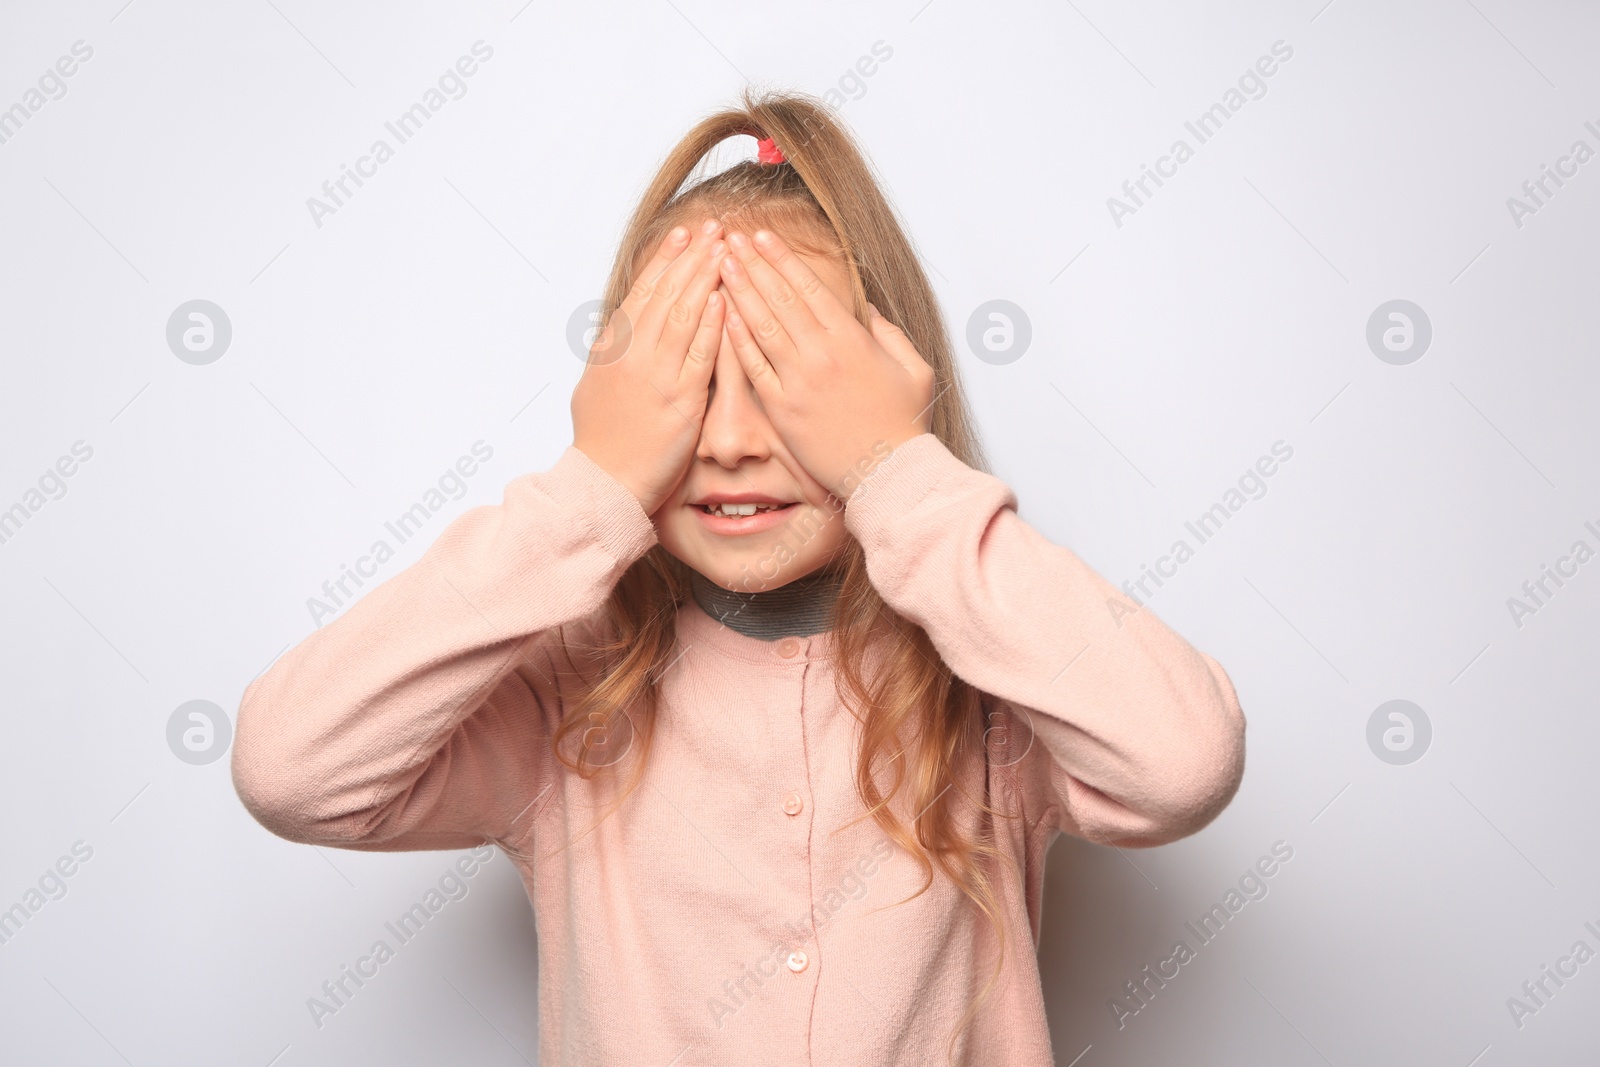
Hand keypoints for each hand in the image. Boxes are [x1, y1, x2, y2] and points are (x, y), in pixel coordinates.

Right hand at [571, 219, 726, 514]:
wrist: (605, 482)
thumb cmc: (603, 440)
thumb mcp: (596, 385)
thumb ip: (613, 354)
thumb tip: (623, 329)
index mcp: (611, 348)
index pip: (643, 292)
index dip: (665, 260)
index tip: (684, 234)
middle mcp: (632, 355)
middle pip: (666, 294)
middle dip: (693, 258)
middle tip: (715, 229)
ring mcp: (655, 376)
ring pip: (683, 316)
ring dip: (706, 279)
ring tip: (726, 251)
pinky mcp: (680, 401)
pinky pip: (699, 355)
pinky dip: (711, 325)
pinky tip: (725, 300)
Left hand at [716, 228, 934, 500]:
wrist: (890, 474)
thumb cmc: (905, 424)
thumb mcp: (914, 369)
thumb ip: (888, 333)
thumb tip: (866, 309)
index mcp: (853, 340)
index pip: (809, 288)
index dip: (783, 259)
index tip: (762, 237)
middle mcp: (822, 356)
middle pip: (780, 299)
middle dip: (753, 264)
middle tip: (730, 238)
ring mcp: (799, 383)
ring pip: (761, 327)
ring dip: (739, 292)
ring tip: (721, 264)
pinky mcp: (783, 411)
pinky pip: (753, 368)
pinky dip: (736, 340)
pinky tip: (722, 315)